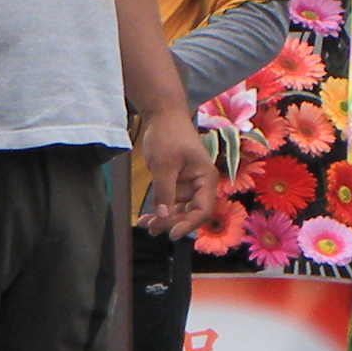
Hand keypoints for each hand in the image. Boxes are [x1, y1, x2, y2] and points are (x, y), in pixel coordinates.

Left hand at [135, 110, 214, 239]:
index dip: (189, 224)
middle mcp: (200, 184)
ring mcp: (188, 184)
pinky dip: (160, 209)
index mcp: (205, 178)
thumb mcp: (164, 165)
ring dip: (164, 219)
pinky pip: (171, 201)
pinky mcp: (176, 182)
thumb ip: (164, 191)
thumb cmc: (168, 136)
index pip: (203, 209)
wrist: (162, 115)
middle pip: (190, 212)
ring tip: (146, 226)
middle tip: (151, 228)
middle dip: (172, 222)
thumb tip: (163, 216)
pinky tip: (147, 218)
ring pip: (179, 209)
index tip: (172, 234)